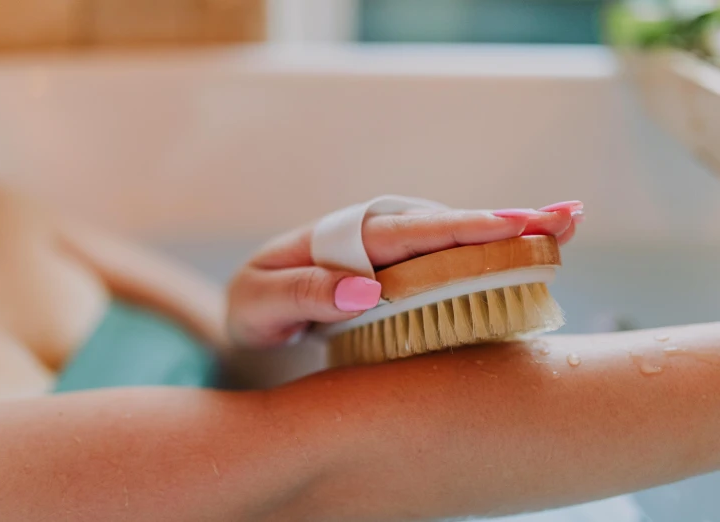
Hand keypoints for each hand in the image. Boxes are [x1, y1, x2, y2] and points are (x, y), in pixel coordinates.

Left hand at [227, 201, 582, 348]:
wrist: (254, 324)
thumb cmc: (255, 312)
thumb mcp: (260, 304)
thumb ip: (303, 293)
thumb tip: (366, 289)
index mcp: (337, 239)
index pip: (400, 232)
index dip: (452, 230)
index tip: (503, 228)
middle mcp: (373, 240)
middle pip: (442, 227)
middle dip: (502, 222)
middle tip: (563, 218)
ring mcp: (393, 258)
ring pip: (456, 241)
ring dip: (511, 232)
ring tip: (566, 223)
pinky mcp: (405, 279)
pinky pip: (452, 264)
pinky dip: (494, 255)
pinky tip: (537, 249)